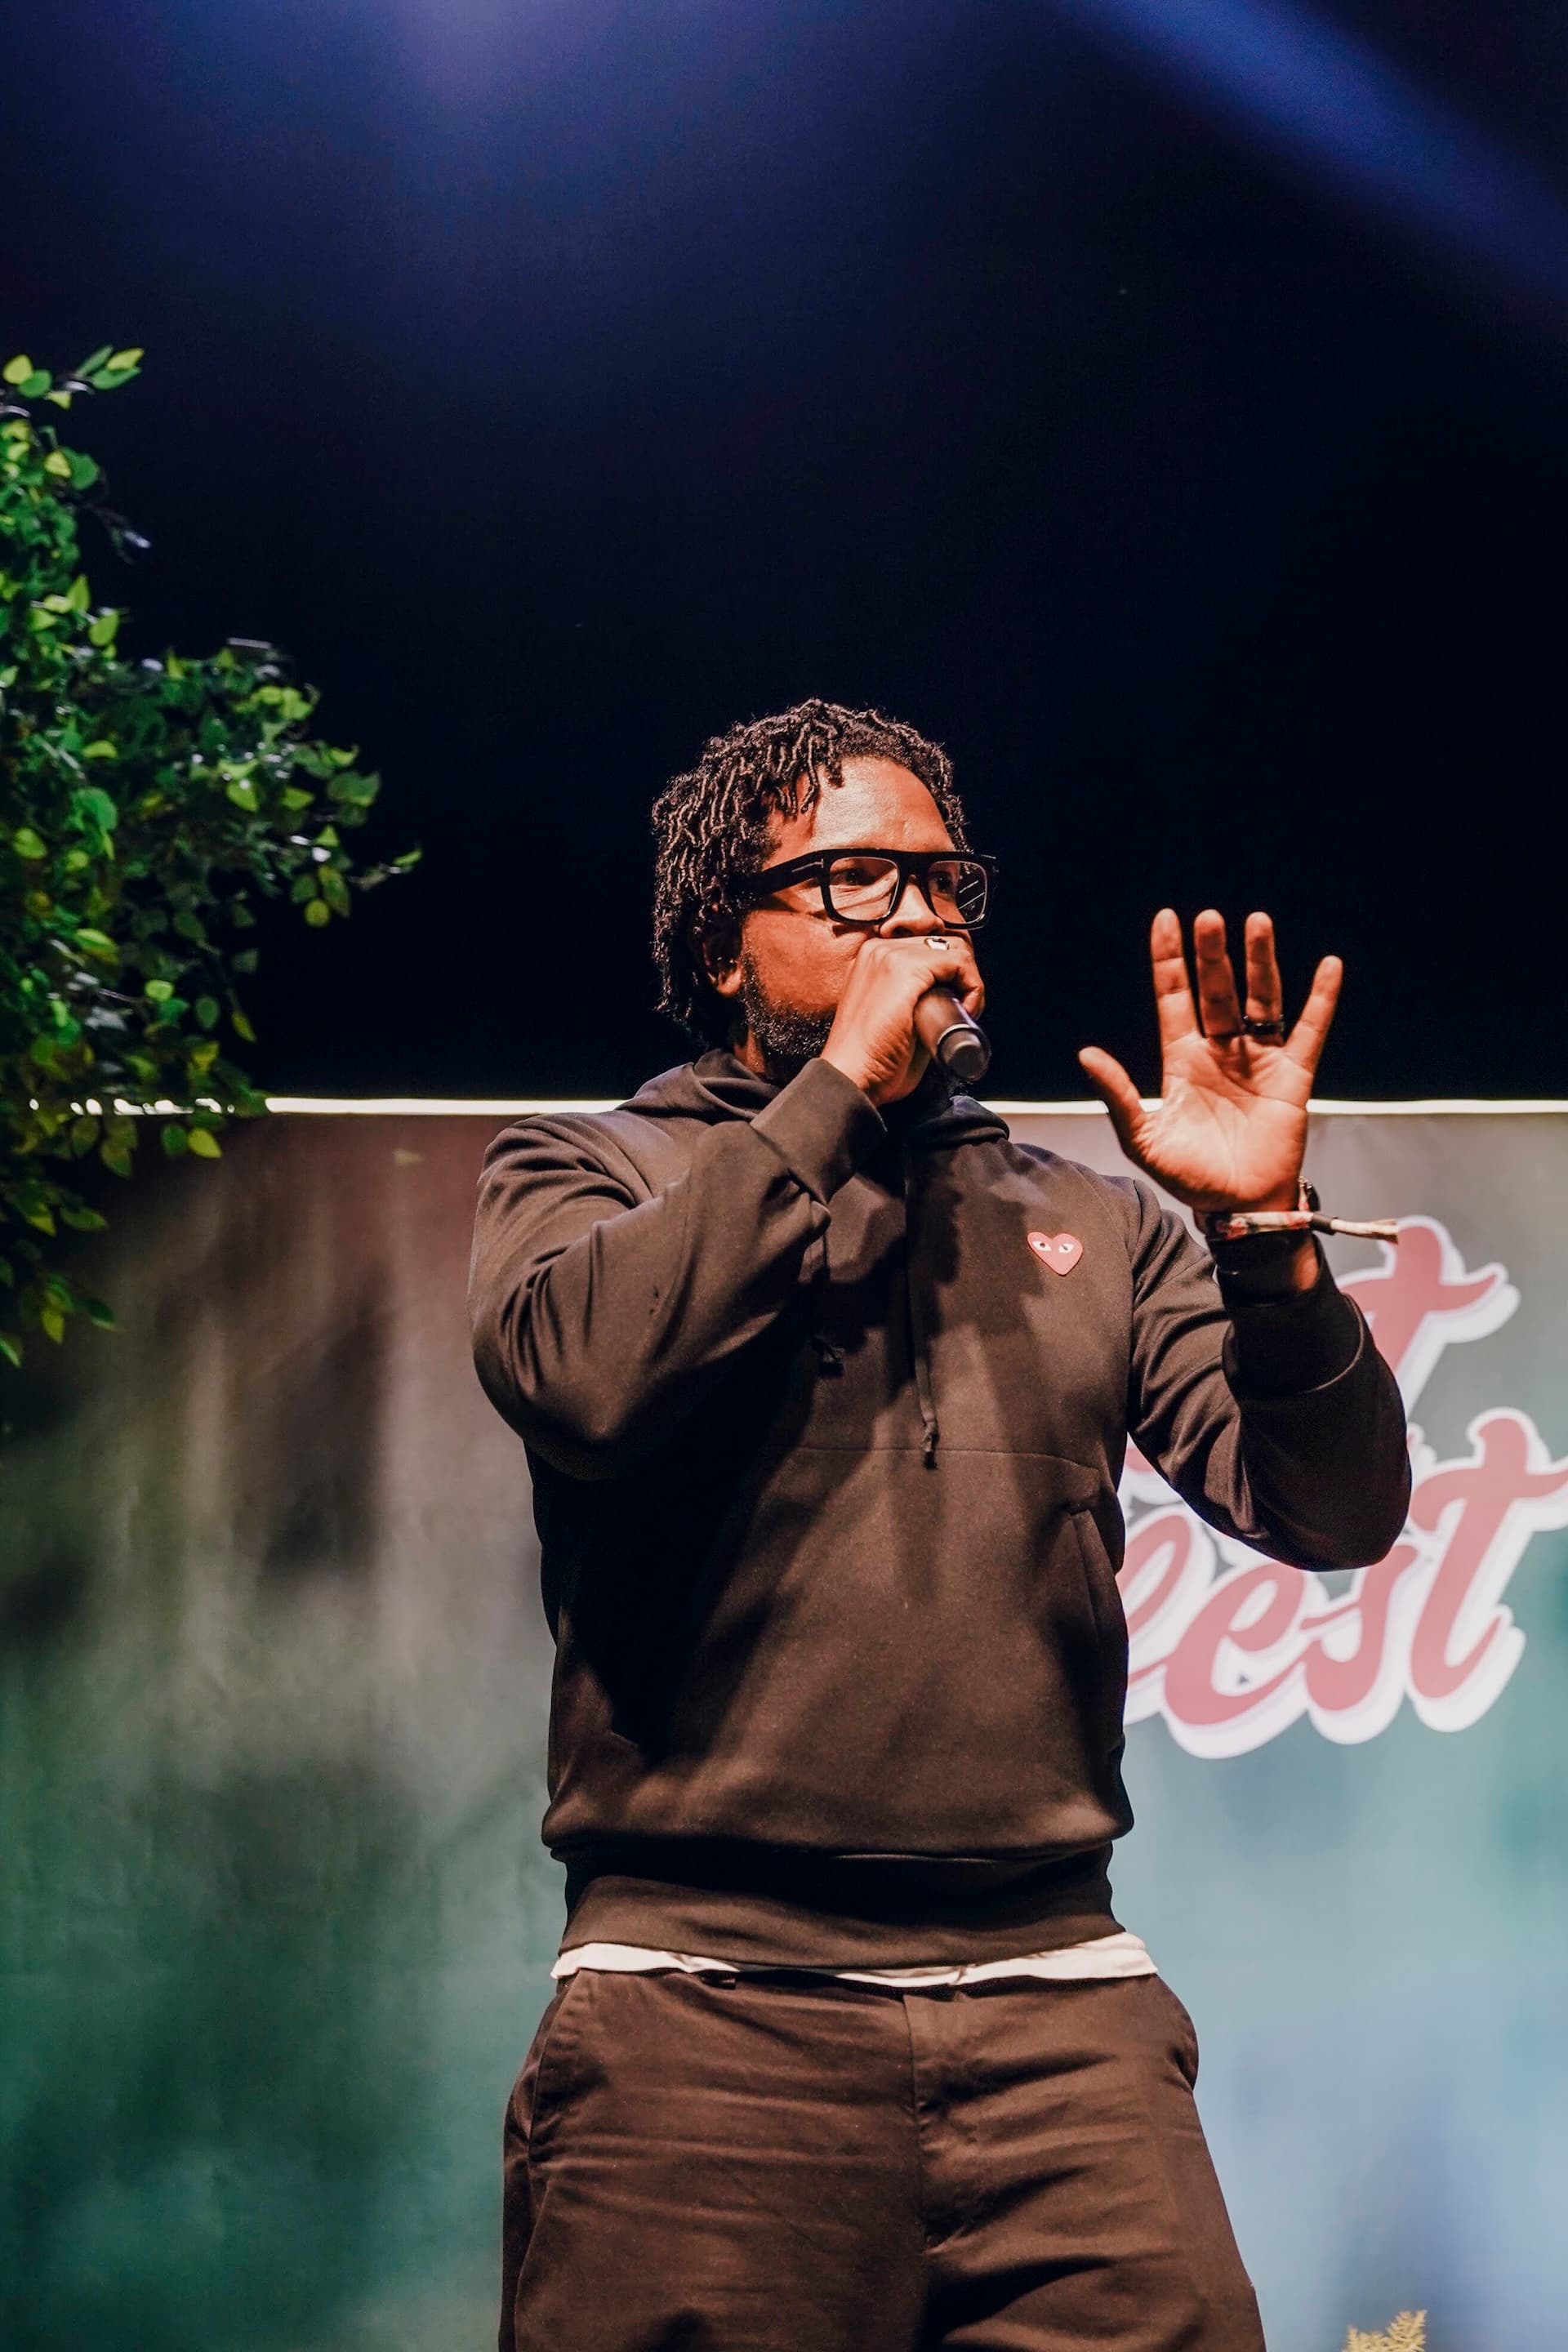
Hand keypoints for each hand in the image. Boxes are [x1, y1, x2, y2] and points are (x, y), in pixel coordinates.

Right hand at [822, 932, 984, 1106]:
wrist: (851, 1077)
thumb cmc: (869, 1060)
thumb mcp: (892, 1019)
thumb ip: (914, 1002)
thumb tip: (949, 1000)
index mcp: (873, 959)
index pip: (929, 948)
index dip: (952, 974)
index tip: (956, 1003)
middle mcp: (878, 950)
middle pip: (945, 945)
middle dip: (963, 976)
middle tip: (962, 1010)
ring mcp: (890, 956)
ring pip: (954, 949)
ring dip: (969, 980)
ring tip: (964, 1013)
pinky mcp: (905, 969)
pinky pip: (957, 962)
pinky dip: (973, 985)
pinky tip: (966, 1009)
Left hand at [1078, 908, 1339, 1211]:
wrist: (1238, 1207)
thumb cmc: (1189, 1176)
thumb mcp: (1144, 1137)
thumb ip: (1118, 1094)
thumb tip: (1086, 1053)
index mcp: (1182, 1061)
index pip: (1174, 998)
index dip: (1169, 961)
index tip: (1166, 919)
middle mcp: (1220, 1052)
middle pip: (1217, 990)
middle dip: (1213, 954)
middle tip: (1210, 918)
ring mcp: (1258, 1061)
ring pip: (1260, 1000)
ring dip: (1260, 962)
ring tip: (1257, 923)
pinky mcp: (1292, 1077)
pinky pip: (1309, 1031)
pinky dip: (1320, 1000)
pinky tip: (1328, 966)